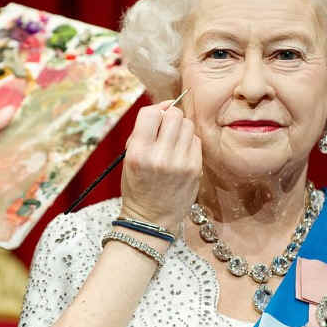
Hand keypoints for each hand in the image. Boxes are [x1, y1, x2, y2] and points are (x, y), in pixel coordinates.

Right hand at [119, 99, 201, 230]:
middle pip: (174, 115)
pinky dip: (189, 142)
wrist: (151, 220)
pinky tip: (181, 154)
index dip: (155, 110)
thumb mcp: (130, 158)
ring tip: (173, 142)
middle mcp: (159, 156)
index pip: (150, 113)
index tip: (158, 115)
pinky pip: (196, 141)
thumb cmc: (138, 186)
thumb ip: (143, 132)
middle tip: (166, 129)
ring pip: (188, 125)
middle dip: (170, 117)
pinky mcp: (195, 169)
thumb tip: (166, 106)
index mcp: (138, 153)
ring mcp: (180, 163)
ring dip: (181, 129)